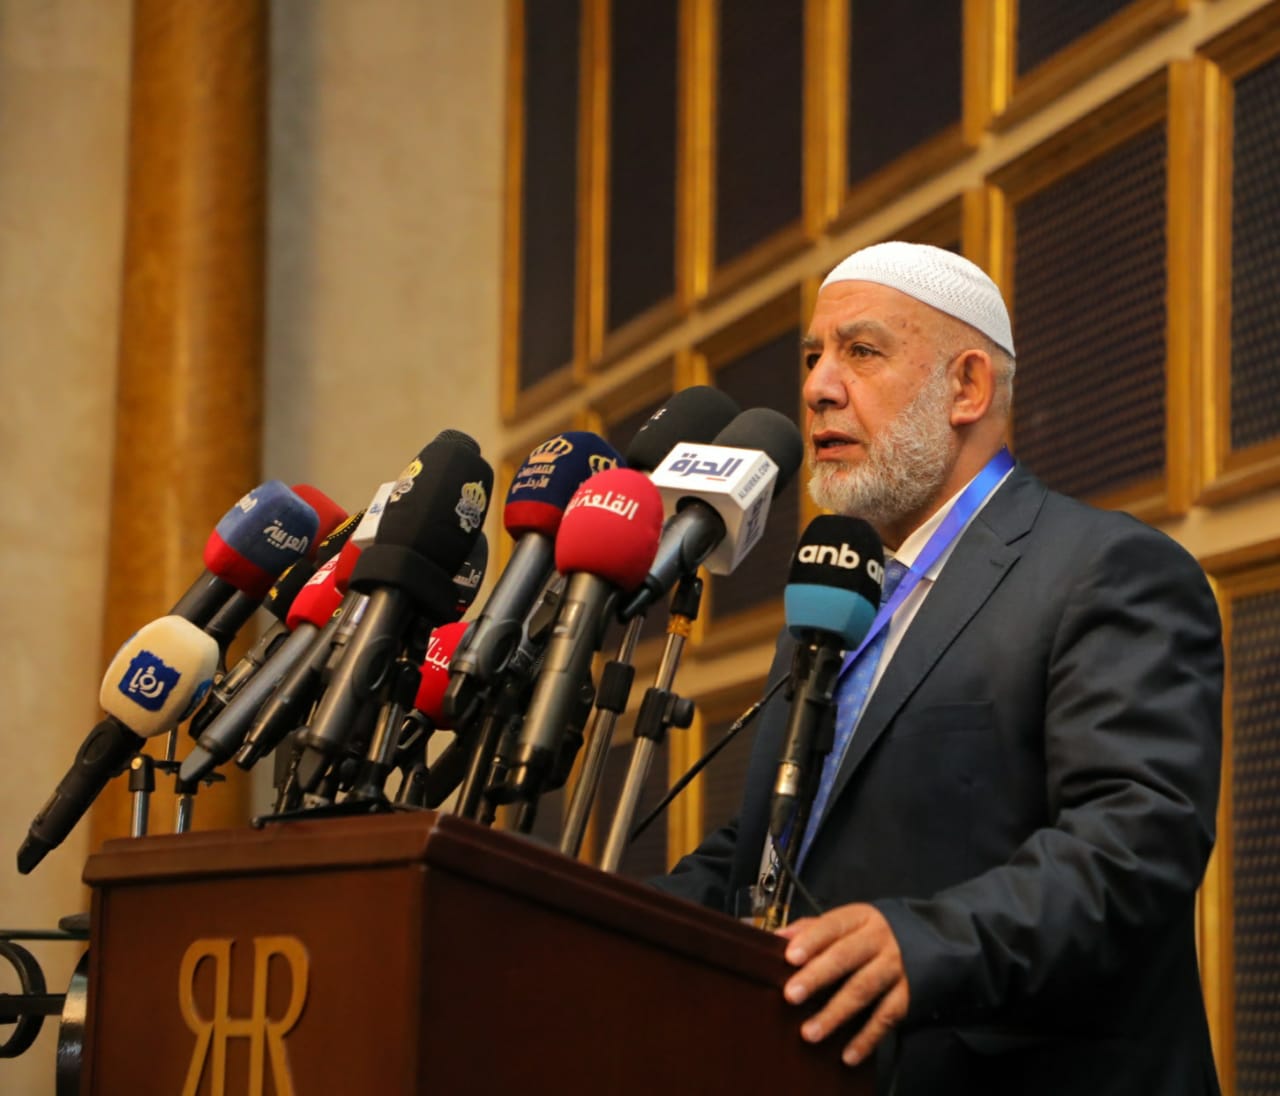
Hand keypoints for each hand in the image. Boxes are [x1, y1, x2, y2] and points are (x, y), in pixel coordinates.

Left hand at [778, 903, 909, 1066]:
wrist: (921, 942)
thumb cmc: (868, 935)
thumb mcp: (845, 923)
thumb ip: (811, 929)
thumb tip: (776, 938)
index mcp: (859, 918)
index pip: (832, 925)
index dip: (811, 940)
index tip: (789, 957)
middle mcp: (878, 941)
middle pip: (845, 957)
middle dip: (816, 977)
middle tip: (791, 995)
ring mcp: (893, 968)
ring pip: (863, 990)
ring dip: (835, 1013)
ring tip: (810, 1032)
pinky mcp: (905, 995)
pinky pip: (885, 1018)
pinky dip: (866, 1039)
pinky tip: (847, 1054)